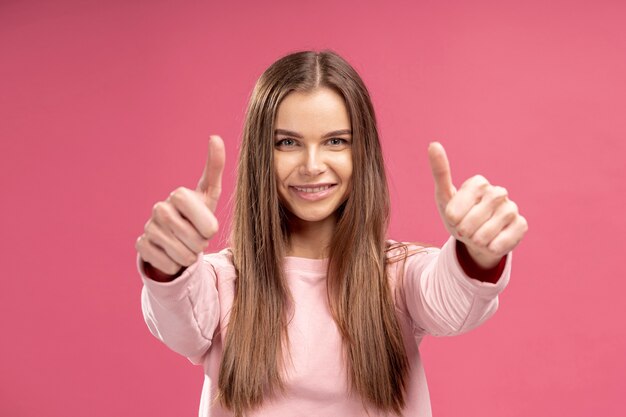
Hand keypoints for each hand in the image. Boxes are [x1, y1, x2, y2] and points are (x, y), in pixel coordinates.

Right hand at [135, 135, 225, 278]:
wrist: (176, 238)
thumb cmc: (198, 215)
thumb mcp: (210, 194)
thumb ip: (215, 167)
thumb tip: (215, 137)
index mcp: (179, 194)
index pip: (208, 225)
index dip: (210, 230)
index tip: (207, 226)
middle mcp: (159, 208)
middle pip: (195, 241)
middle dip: (201, 245)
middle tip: (196, 237)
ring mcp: (148, 227)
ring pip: (182, 255)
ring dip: (189, 256)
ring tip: (185, 245)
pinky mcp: (140, 245)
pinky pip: (167, 264)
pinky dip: (174, 264)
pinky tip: (170, 253)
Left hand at [428, 142, 527, 268]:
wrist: (476, 240)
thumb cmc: (458, 217)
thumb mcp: (444, 197)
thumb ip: (440, 171)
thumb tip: (433, 144)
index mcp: (479, 183)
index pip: (456, 209)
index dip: (452, 219)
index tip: (454, 217)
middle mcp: (498, 192)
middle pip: (470, 222)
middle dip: (463, 231)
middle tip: (466, 229)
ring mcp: (512, 208)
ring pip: (485, 234)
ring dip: (476, 240)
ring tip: (478, 235)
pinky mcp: (521, 225)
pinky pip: (500, 243)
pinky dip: (491, 247)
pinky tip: (491, 242)